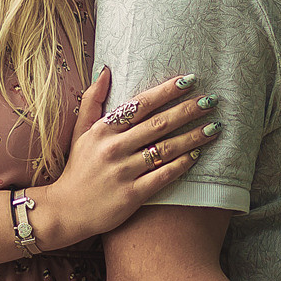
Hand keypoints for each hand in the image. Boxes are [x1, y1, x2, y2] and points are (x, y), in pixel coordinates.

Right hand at [43, 69, 216, 246]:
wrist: (66, 210)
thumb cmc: (78, 168)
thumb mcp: (81, 132)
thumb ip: (92, 100)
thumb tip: (106, 70)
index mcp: (103, 130)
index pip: (141, 104)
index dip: (167, 91)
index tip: (190, 81)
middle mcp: (114, 148)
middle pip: (159, 124)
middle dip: (188, 110)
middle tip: (212, 100)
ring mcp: (123, 172)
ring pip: (166, 149)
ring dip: (193, 136)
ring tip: (215, 126)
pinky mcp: (132, 195)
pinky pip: (164, 175)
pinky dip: (182, 164)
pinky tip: (198, 154)